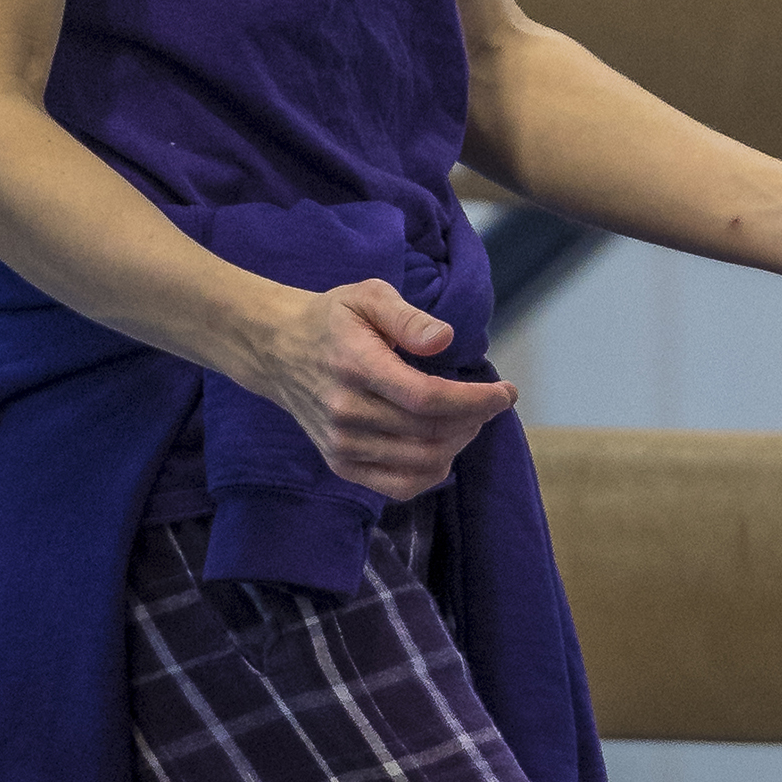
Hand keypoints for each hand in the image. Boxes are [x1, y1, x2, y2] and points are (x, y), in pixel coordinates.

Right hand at [259, 278, 515, 499]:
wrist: (275, 349)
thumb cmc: (332, 318)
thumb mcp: (369, 296)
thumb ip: (408, 317)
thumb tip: (445, 340)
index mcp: (355, 366)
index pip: (427, 399)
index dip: (475, 401)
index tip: (506, 393)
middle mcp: (346, 412)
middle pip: (429, 433)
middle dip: (474, 420)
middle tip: (490, 402)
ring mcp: (340, 445)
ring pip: (419, 462)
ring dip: (458, 444)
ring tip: (469, 419)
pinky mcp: (340, 465)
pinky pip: (398, 485)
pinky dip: (432, 472)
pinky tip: (445, 447)